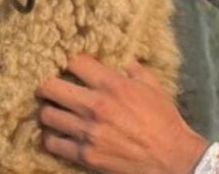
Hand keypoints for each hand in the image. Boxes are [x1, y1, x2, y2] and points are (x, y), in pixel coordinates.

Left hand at [36, 54, 208, 173]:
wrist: (171, 159)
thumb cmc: (165, 121)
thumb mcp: (153, 87)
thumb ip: (135, 71)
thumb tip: (124, 63)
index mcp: (112, 85)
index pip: (74, 61)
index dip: (68, 60)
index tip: (66, 64)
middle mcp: (95, 105)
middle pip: (49, 86)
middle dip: (46, 84)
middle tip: (48, 87)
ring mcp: (87, 132)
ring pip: (47, 115)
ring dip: (48, 111)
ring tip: (54, 111)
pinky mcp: (85, 155)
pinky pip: (53, 143)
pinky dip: (52, 137)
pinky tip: (58, 134)